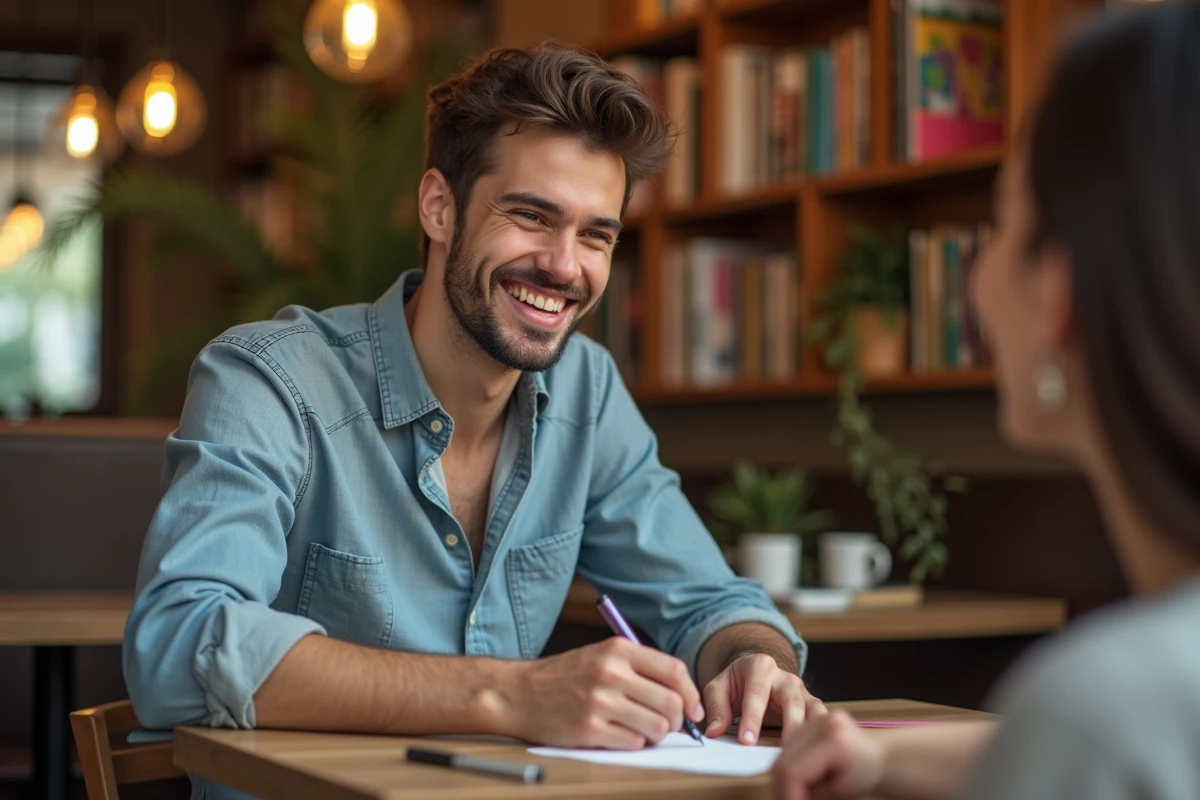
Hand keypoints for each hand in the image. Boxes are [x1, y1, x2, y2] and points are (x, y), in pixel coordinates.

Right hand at [501, 637, 704, 749]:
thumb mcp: (601, 655)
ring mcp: (600, 702)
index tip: (694, 709)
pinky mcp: (589, 729)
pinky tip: (619, 735)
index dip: (691, 693)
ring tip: (641, 730)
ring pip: (657, 727)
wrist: (519, 693)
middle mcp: (611, 673)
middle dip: (677, 720)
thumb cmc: (565, 676)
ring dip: (656, 734)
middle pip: (671, 702)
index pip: (674, 671)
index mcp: (618, 650)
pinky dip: (634, 743)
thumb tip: (681, 695)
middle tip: (668, 725)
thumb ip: (639, 668)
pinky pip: (634, 743)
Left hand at [702, 652, 825, 744]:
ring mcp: (801, 690)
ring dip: (810, 731)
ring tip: (804, 754)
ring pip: (813, 709)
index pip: (757, 693)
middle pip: (792, 700)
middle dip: (788, 725)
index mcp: (760, 666)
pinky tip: (816, 751)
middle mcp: (785, 676)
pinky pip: (821, 719)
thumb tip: (714, 732)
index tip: (746, 741)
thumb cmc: (736, 683)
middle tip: (782, 751)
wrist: (755, 674)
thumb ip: (716, 707)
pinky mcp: (811, 704)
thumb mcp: (718, 688)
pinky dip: (821, 734)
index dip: (752, 718)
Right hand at [771, 709, 883, 799]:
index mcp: (835, 740)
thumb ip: (809, 793)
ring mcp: (817, 716)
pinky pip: (789, 742)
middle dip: (781, 784)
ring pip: (783, 750)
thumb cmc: (864, 775)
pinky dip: (788, 760)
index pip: (794, 770)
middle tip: (786, 798)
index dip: (786, 792)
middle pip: (784, 758)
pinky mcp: (811, 716)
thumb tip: (787, 796)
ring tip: (793, 788)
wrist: (878, 755)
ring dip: (783, 772)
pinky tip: (797, 773)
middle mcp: (823, 722)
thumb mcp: (838, 792)